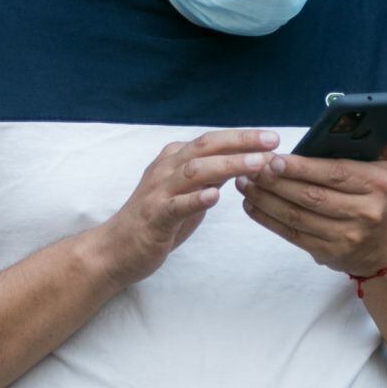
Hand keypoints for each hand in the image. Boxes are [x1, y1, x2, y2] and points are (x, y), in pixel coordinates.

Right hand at [92, 129, 280, 287]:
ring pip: (195, 171)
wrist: (114, 250)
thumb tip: (243, 161)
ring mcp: (158, 192)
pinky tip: (215, 196)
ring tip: (257, 163)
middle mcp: (165, 170)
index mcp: (174, 160)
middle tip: (272, 141)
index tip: (272, 137)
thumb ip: (210, 176)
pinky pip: (175, 206)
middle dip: (241, 142)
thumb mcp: (188, 192)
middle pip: (205, 148)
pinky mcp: (153, 218)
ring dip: (228, 164)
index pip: (211, 141)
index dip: (242, 137)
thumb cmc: (156, 220)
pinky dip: (195, 199)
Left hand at [237, 113, 386, 275]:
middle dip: (276, 181)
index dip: (301, 167)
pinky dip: (267, 219)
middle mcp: (364, 212)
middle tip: (251, 166)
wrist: (386, 247)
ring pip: (297, 215)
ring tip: (245, 182)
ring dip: (266, 199)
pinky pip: (292, 233)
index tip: (274, 158)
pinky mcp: (327, 253)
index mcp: (378, 185)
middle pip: (311, 195)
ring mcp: (345, 236)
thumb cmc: (384, 197)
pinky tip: (251, 204)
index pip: (334, 174)